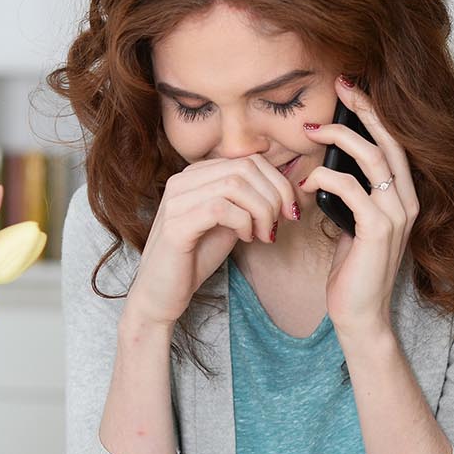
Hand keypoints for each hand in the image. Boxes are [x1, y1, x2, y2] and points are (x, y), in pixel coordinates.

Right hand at [125, 155, 295, 329]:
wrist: (163, 292)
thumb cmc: (196, 257)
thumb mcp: (231, 222)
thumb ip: (249, 203)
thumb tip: (286, 192)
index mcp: (196, 176)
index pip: (248, 161)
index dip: (278, 183)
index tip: (290, 211)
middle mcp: (182, 181)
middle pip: (245, 168)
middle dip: (275, 195)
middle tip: (281, 223)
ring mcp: (176, 201)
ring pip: (235, 185)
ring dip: (262, 210)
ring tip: (264, 234)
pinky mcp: (175, 225)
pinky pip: (220, 208)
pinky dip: (243, 222)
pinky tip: (246, 238)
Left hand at [299, 77, 417, 345]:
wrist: (360, 314)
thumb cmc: (354, 272)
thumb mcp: (354, 226)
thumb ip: (352, 198)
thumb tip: (328, 170)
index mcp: (403, 198)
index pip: (394, 145)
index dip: (375, 114)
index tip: (352, 89)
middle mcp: (407, 202)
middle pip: (389, 141)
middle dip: (364, 109)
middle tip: (340, 86)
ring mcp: (396, 215)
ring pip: (372, 158)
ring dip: (339, 137)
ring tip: (310, 129)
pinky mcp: (378, 229)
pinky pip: (351, 188)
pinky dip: (324, 178)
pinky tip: (305, 181)